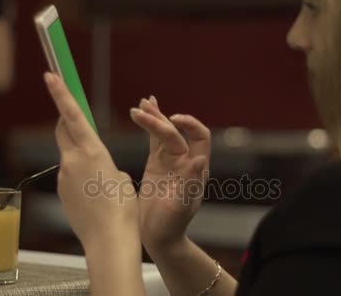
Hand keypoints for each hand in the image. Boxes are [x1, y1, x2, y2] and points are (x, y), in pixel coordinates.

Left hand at [44, 72, 139, 251]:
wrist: (109, 240)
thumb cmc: (123, 209)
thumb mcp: (122, 177)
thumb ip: (105, 164)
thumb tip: (97, 168)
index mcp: (92, 151)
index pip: (73, 115)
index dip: (60, 93)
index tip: (50, 76)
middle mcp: (72, 161)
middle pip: (64, 131)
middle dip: (68, 121)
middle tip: (76, 118)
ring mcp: (64, 178)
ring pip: (69, 157)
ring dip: (81, 159)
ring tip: (101, 181)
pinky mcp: (62, 193)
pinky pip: (70, 177)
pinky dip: (80, 178)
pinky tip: (95, 195)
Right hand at [130, 96, 210, 251]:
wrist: (158, 237)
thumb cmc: (171, 225)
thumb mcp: (180, 207)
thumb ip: (189, 183)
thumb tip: (200, 159)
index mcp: (195, 169)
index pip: (200, 137)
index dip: (189, 124)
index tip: (173, 120)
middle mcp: (185, 161)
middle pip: (175, 133)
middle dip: (159, 121)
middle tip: (140, 112)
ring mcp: (170, 161)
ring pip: (164, 132)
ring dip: (153, 117)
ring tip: (140, 104)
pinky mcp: (156, 163)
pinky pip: (154, 140)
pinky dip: (149, 125)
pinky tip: (143, 110)